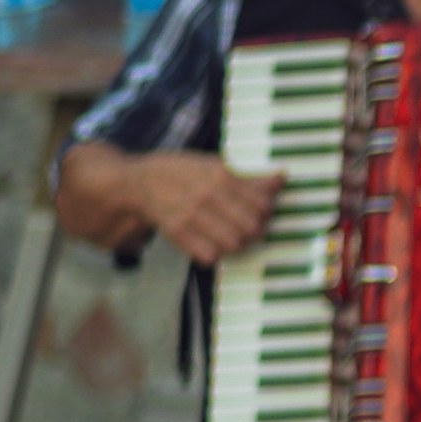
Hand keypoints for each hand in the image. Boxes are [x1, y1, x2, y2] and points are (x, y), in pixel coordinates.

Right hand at [117, 150, 278, 268]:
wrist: (139, 183)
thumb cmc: (182, 173)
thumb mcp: (214, 165)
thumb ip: (248, 176)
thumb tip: (281, 177)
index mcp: (221, 175)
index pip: (262, 203)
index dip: (266, 211)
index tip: (260, 211)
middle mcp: (207, 195)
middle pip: (252, 227)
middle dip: (255, 231)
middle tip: (248, 228)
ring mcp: (191, 215)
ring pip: (234, 244)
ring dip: (237, 244)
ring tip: (231, 236)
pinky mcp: (177, 233)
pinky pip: (209, 256)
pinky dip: (214, 254)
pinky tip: (211, 244)